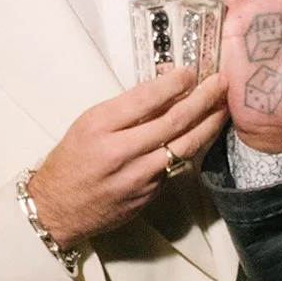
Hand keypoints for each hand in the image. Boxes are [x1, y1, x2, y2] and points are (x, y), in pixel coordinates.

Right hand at [28, 68, 228, 248]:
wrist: (59, 209)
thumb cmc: (71, 160)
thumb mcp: (88, 124)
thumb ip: (124, 110)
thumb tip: (163, 89)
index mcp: (100, 126)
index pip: (146, 99)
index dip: (174, 83)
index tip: (190, 72)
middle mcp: (121, 151)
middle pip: (173, 121)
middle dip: (203, 99)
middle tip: (220, 84)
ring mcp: (138, 176)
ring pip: (184, 146)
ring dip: (208, 124)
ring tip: (223, 108)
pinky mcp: (149, 195)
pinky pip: (176, 166)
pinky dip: (190, 147)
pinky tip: (201, 135)